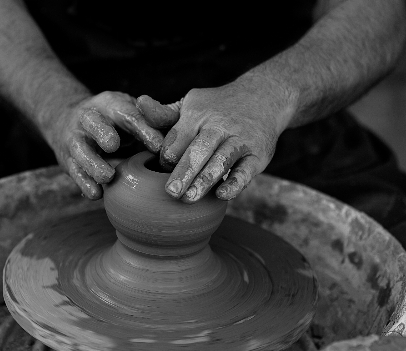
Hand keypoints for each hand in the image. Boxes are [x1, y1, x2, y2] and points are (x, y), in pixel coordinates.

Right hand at [50, 91, 166, 198]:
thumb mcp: (135, 114)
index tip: (157, 144)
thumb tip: (182, 133)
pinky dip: (84, 184)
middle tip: (113, 145)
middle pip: (94, 123)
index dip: (142, 127)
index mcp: (111, 104)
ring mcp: (76, 140)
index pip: (127, 113)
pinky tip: (96, 194)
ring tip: (107, 176)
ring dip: (93, 163)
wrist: (72, 125)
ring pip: (81, 150)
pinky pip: (75, 173)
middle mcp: (89, 119)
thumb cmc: (116, 122)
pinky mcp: (69, 161)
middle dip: (103, 132)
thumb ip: (158, 121)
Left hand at [138, 79, 294, 202]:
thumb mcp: (191, 104)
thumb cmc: (218, 106)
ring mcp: (240, 140)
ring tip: (189, 199)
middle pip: (198, 150)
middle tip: (171, 193)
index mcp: (197, 115)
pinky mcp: (258, 155)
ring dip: (205, 180)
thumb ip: (164, 113)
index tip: (159, 172)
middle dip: (184, 172)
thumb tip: (139, 104)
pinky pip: (246, 171)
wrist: (265, 96)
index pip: (177, 139)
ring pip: (221, 161)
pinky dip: (235, 183)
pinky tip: (221, 195)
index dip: (166, 157)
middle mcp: (219, 126)